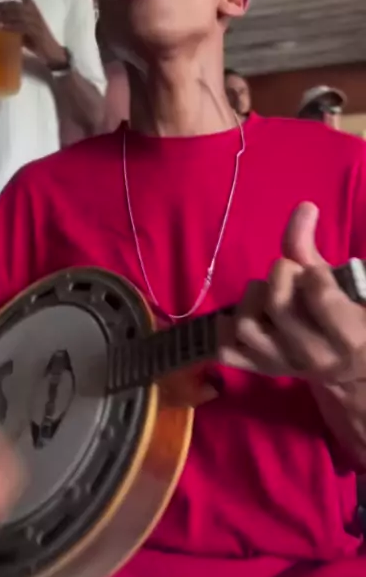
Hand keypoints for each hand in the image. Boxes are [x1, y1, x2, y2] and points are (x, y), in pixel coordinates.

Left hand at [0, 0, 68, 68]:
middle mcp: (34, 11)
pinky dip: (9, 26)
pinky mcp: (35, 32)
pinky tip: (0, 28)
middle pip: (13, 4)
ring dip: (0, 16)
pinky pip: (20, 26)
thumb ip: (13, 22)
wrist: (52, 51)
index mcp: (32, 7)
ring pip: (15, 14)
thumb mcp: (24, 27)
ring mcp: (35, 21)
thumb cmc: (37, 39)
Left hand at [219, 202, 365, 384]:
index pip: (318, 294)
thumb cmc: (351, 315)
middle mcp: (314, 356)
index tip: (315, 272)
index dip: (312, 271)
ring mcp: (283, 365)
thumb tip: (305, 206)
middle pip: (277, 305)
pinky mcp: (259, 369)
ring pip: (246, 326)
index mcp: (349, 336)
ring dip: (252, 300)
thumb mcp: (340, 282)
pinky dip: (227, 328)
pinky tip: (248, 314)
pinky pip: (226, 349)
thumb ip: (312, 247)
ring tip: (268, 295)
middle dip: (281, 276)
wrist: (349, 367)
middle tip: (291, 276)